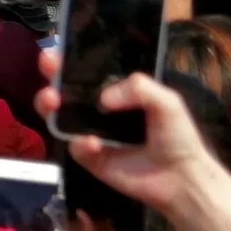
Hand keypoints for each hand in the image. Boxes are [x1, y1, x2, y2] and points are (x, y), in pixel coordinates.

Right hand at [33, 49, 210, 213]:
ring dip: (48, 105)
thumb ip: (139, 88)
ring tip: (53, 101)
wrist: (182, 176)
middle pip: (63, 89)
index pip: (85, 71)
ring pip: (57, 116)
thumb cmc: (176, 135)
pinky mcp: (89, 157)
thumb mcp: (167, 101)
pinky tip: (94, 143)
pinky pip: (75, 147)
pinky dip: (81, 143)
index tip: (54, 53)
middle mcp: (96, 109)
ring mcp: (89, 132)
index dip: (66, 60)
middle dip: (50, 76)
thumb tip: (103, 99)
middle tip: (48, 69)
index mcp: (114, 90)